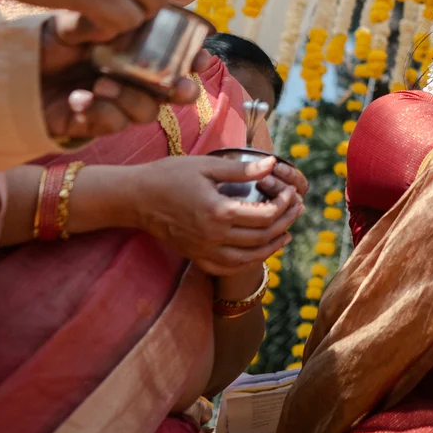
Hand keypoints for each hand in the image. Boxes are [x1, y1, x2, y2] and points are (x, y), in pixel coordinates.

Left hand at [39, 13, 201, 142]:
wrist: (11, 73)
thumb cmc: (47, 45)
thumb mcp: (72, 25)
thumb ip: (99, 21)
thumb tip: (126, 17)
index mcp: (136, 51)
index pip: (177, 56)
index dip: (195, 59)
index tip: (200, 57)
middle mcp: (132, 79)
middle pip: (174, 92)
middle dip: (182, 92)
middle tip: (177, 88)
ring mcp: (116, 103)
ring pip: (146, 111)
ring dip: (130, 98)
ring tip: (102, 84)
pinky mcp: (95, 124)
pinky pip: (112, 123)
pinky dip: (99, 111)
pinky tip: (78, 98)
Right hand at [121, 155, 302, 274]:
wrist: (135, 198)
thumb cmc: (169, 176)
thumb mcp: (207, 166)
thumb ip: (242, 170)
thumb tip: (272, 164)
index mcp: (219, 211)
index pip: (265, 216)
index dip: (284, 205)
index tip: (291, 193)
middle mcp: (213, 236)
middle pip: (261, 237)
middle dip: (285, 223)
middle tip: (297, 210)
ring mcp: (203, 250)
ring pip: (248, 258)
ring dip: (271, 248)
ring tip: (286, 234)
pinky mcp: (195, 256)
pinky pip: (227, 268)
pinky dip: (247, 264)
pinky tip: (258, 254)